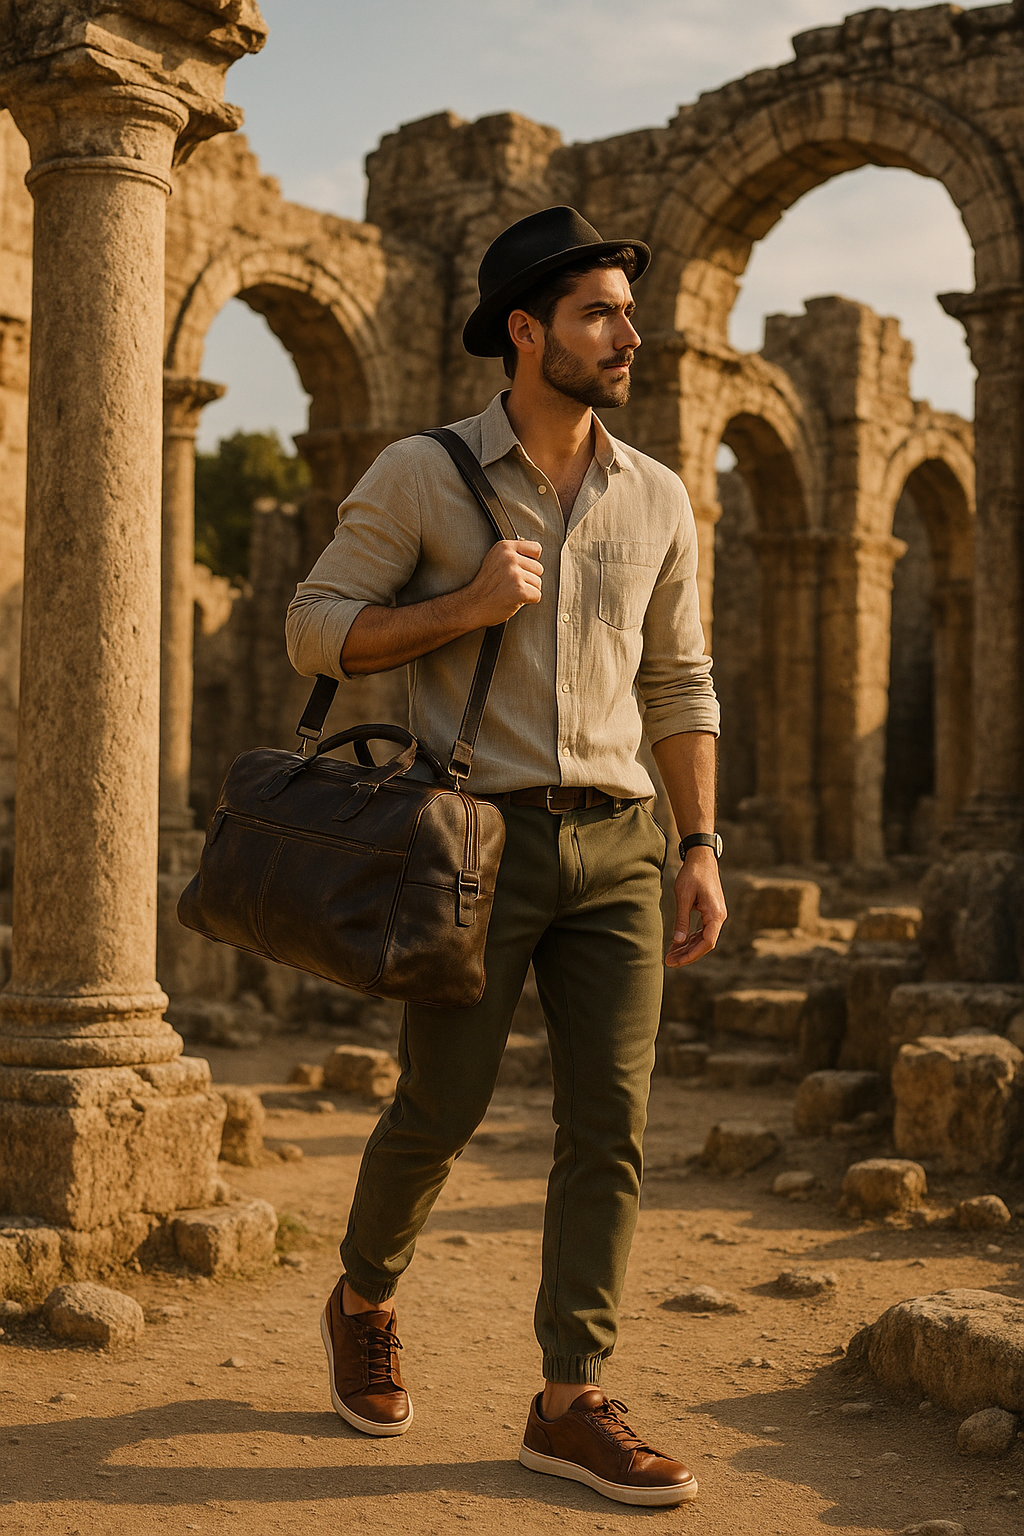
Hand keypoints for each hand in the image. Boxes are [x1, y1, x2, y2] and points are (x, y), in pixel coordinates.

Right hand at [463, 540, 542, 626]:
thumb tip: (533, 556)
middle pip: (539, 568)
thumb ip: (513, 554)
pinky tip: (513, 599)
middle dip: (528, 579)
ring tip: (510, 592)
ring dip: (528, 590)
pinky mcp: (519, 590)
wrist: (471, 605)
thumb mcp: (495, 560)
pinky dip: (528, 601)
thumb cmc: (484, 586)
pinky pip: (537, 596)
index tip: (520, 569)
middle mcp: (509, 558)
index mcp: (504, 547)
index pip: (536, 549)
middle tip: (510, 584)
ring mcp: (514, 574)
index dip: (531, 561)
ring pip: (538, 583)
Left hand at [665, 846, 726, 966]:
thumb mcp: (683, 897)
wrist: (701, 858)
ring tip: (670, 955)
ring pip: (703, 938)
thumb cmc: (692, 874)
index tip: (677, 961)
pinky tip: (677, 943)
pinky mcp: (710, 912)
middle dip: (687, 954)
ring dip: (687, 947)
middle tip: (669, 961)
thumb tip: (678, 941)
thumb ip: (681, 920)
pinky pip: (702, 930)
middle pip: (705, 943)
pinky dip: (690, 938)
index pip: (707, 942)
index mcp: (715, 914)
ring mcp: (716, 915)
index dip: (692, 954)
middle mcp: (719, 917)